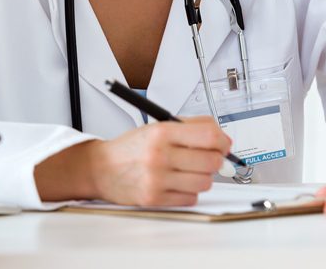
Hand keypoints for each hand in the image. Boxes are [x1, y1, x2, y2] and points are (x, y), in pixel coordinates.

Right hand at [88, 116, 230, 206]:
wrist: (101, 168)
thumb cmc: (131, 148)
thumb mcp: (157, 126)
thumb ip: (190, 127)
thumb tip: (222, 137)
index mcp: (162, 132)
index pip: (209, 135)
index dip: (223, 141)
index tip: (223, 144)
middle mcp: (159, 155)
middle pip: (212, 161)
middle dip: (215, 160)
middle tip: (207, 158)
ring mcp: (157, 179)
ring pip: (205, 182)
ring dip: (202, 177)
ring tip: (189, 171)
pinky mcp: (155, 198)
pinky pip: (191, 198)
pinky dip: (189, 192)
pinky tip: (177, 183)